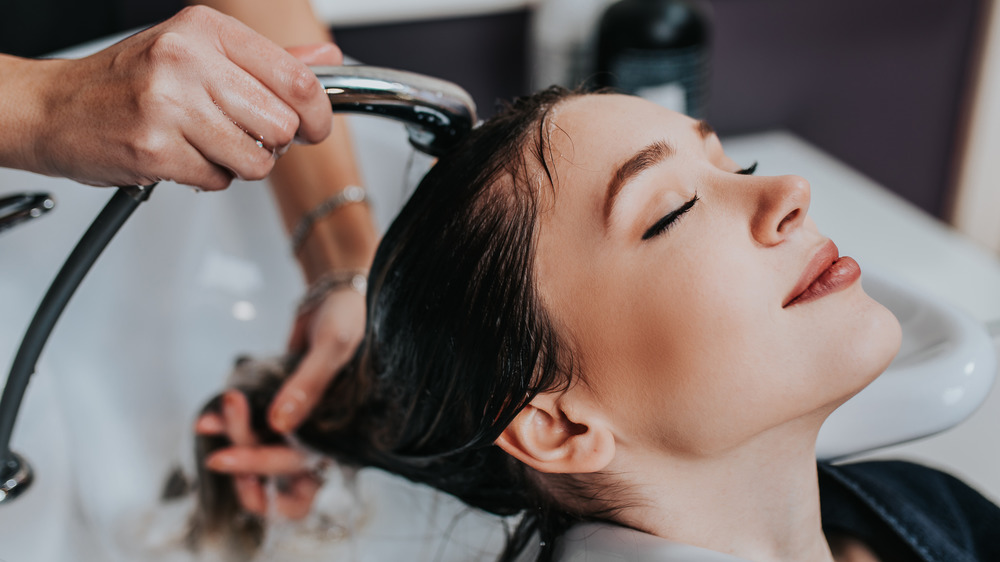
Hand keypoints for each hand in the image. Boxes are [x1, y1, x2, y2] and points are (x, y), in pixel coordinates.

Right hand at [26, 6, 340, 189]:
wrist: (55, 108)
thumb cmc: (129, 82)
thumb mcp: (199, 53)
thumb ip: (266, 61)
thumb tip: (326, 60)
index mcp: (205, 29)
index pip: (296, 78)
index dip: (316, 114)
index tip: (313, 127)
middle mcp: (187, 60)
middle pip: (281, 125)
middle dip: (271, 143)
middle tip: (242, 135)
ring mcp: (168, 105)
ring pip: (255, 160)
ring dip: (238, 164)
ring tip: (206, 144)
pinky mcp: (155, 149)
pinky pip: (218, 181)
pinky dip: (207, 177)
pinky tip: (180, 155)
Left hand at [197, 288, 364, 516]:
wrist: (336, 295)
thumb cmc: (347, 318)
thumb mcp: (334, 346)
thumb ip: (309, 384)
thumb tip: (280, 424)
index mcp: (345, 425)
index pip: (304, 464)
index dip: (267, 469)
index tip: (232, 463)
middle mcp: (322, 429)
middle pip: (280, 464)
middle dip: (246, 458)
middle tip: (217, 455)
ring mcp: (299, 416)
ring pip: (263, 446)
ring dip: (234, 440)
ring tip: (207, 424)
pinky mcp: (280, 401)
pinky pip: (253, 421)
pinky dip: (229, 423)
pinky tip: (206, 421)